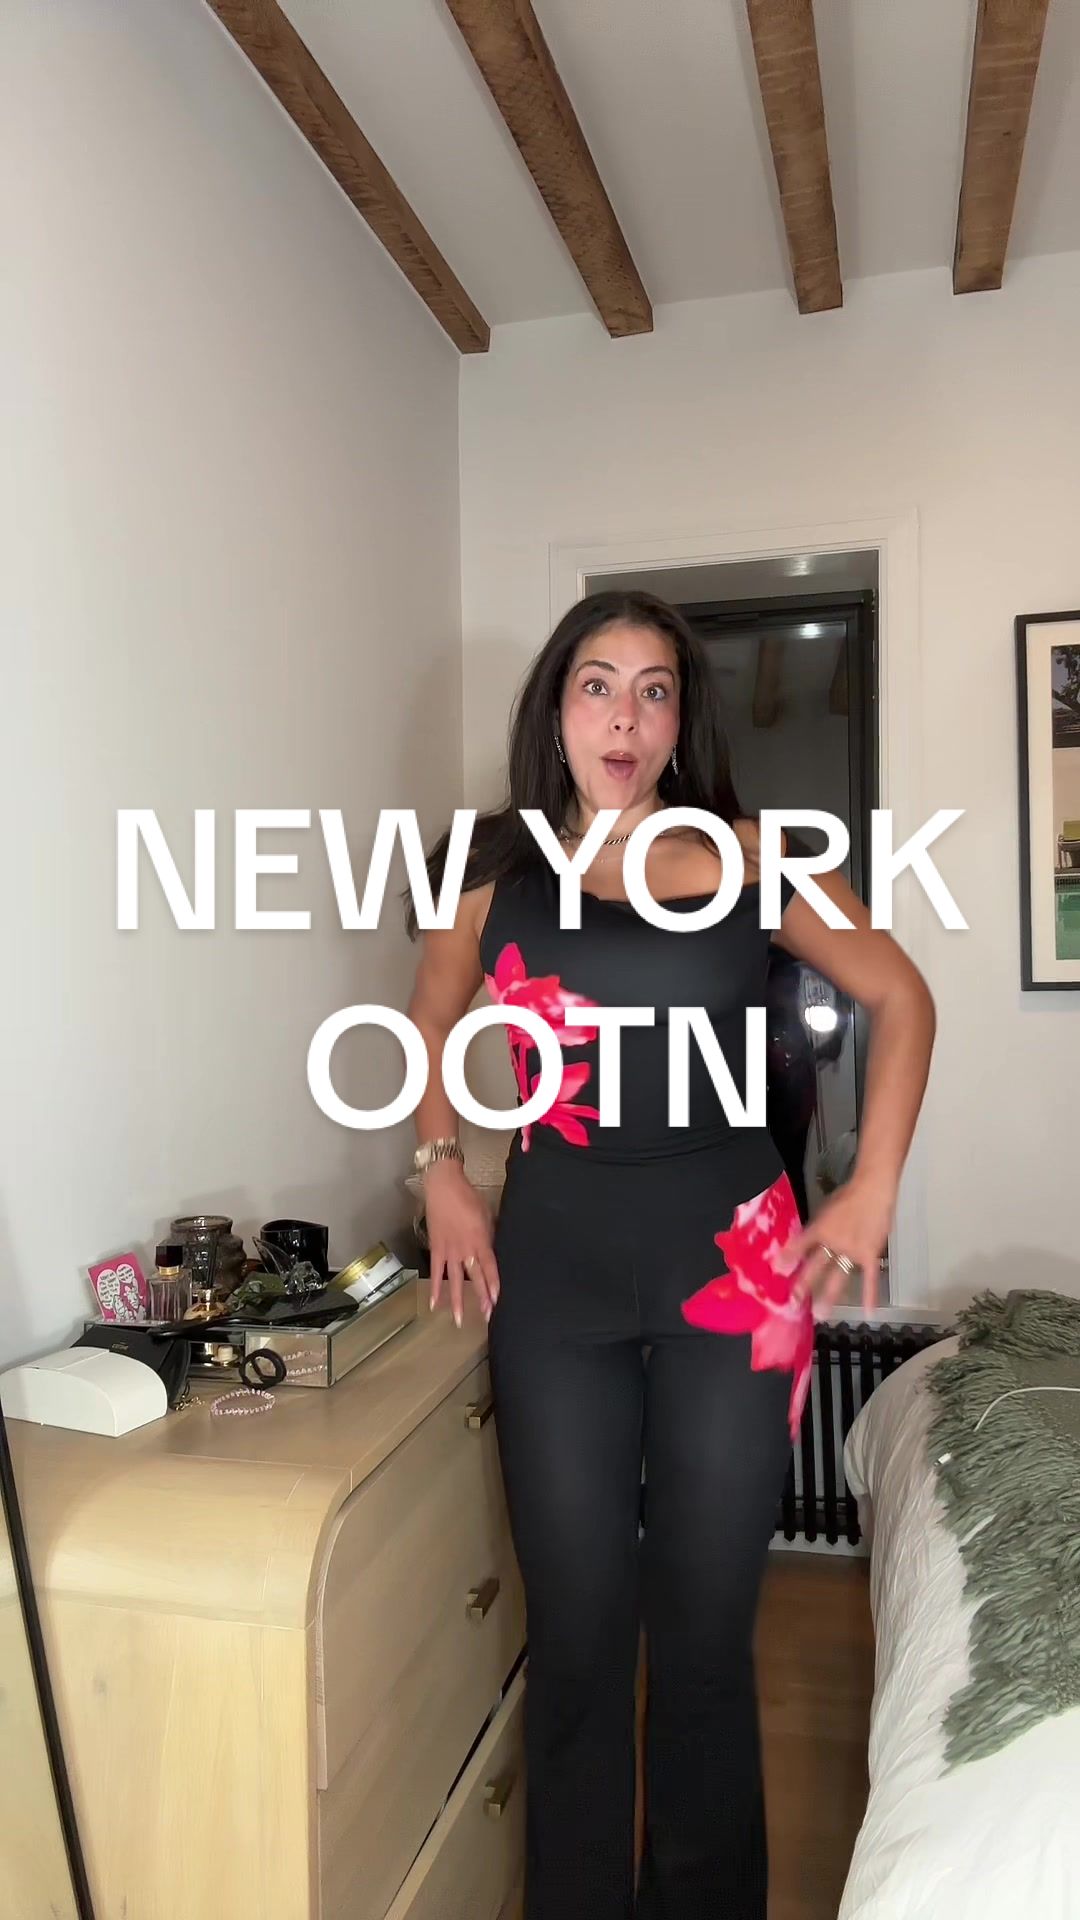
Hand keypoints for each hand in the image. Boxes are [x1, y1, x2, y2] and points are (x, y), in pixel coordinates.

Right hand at [424, 1160, 500, 1328]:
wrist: (443, 1185)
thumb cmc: (468, 1197)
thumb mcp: (486, 1214)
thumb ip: (489, 1234)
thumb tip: (493, 1250)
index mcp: (480, 1239)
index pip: (490, 1266)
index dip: (494, 1284)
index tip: (498, 1300)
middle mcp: (465, 1248)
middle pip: (475, 1277)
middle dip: (482, 1297)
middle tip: (487, 1317)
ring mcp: (449, 1250)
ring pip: (455, 1280)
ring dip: (458, 1300)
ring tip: (459, 1320)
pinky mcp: (436, 1248)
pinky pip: (436, 1272)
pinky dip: (434, 1288)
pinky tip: (434, 1304)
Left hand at [788, 1174, 893, 1314]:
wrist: (873, 1190)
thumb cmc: (849, 1196)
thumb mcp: (826, 1208)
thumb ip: (817, 1227)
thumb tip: (804, 1243)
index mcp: (820, 1228)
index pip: (801, 1245)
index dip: (788, 1257)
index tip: (777, 1271)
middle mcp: (834, 1241)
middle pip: (816, 1266)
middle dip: (804, 1284)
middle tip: (793, 1302)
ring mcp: (852, 1250)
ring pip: (839, 1276)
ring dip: (829, 1296)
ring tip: (821, 1314)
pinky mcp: (870, 1255)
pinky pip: (870, 1278)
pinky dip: (870, 1295)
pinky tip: (869, 1312)